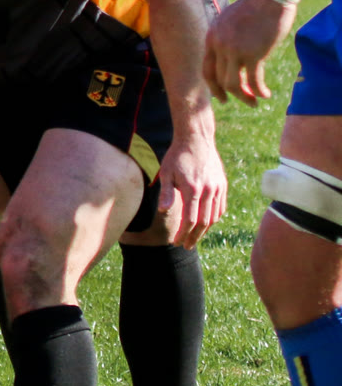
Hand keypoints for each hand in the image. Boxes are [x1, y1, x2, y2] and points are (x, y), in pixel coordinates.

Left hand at [155, 127, 226, 247]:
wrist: (196, 139)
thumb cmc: (177, 155)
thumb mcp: (166, 172)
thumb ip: (166, 192)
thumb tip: (163, 210)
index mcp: (193, 189)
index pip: (190, 219)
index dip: (183, 233)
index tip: (176, 242)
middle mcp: (209, 190)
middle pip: (204, 222)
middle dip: (194, 236)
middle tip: (186, 246)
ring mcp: (218, 188)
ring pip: (214, 216)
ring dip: (205, 230)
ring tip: (194, 237)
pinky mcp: (222, 185)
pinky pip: (221, 207)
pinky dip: (214, 218)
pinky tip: (206, 223)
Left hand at [205, 0, 297, 103]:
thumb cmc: (254, 8)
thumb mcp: (229, 22)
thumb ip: (225, 40)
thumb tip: (230, 60)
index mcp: (211, 38)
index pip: (207, 69)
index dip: (214, 86)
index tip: (222, 97)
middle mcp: (219, 45)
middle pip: (219, 79)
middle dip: (231, 94)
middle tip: (245, 100)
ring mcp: (235, 50)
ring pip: (233, 83)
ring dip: (244, 96)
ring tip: (255, 101)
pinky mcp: (254, 53)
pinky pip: (253, 80)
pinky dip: (259, 91)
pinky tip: (266, 94)